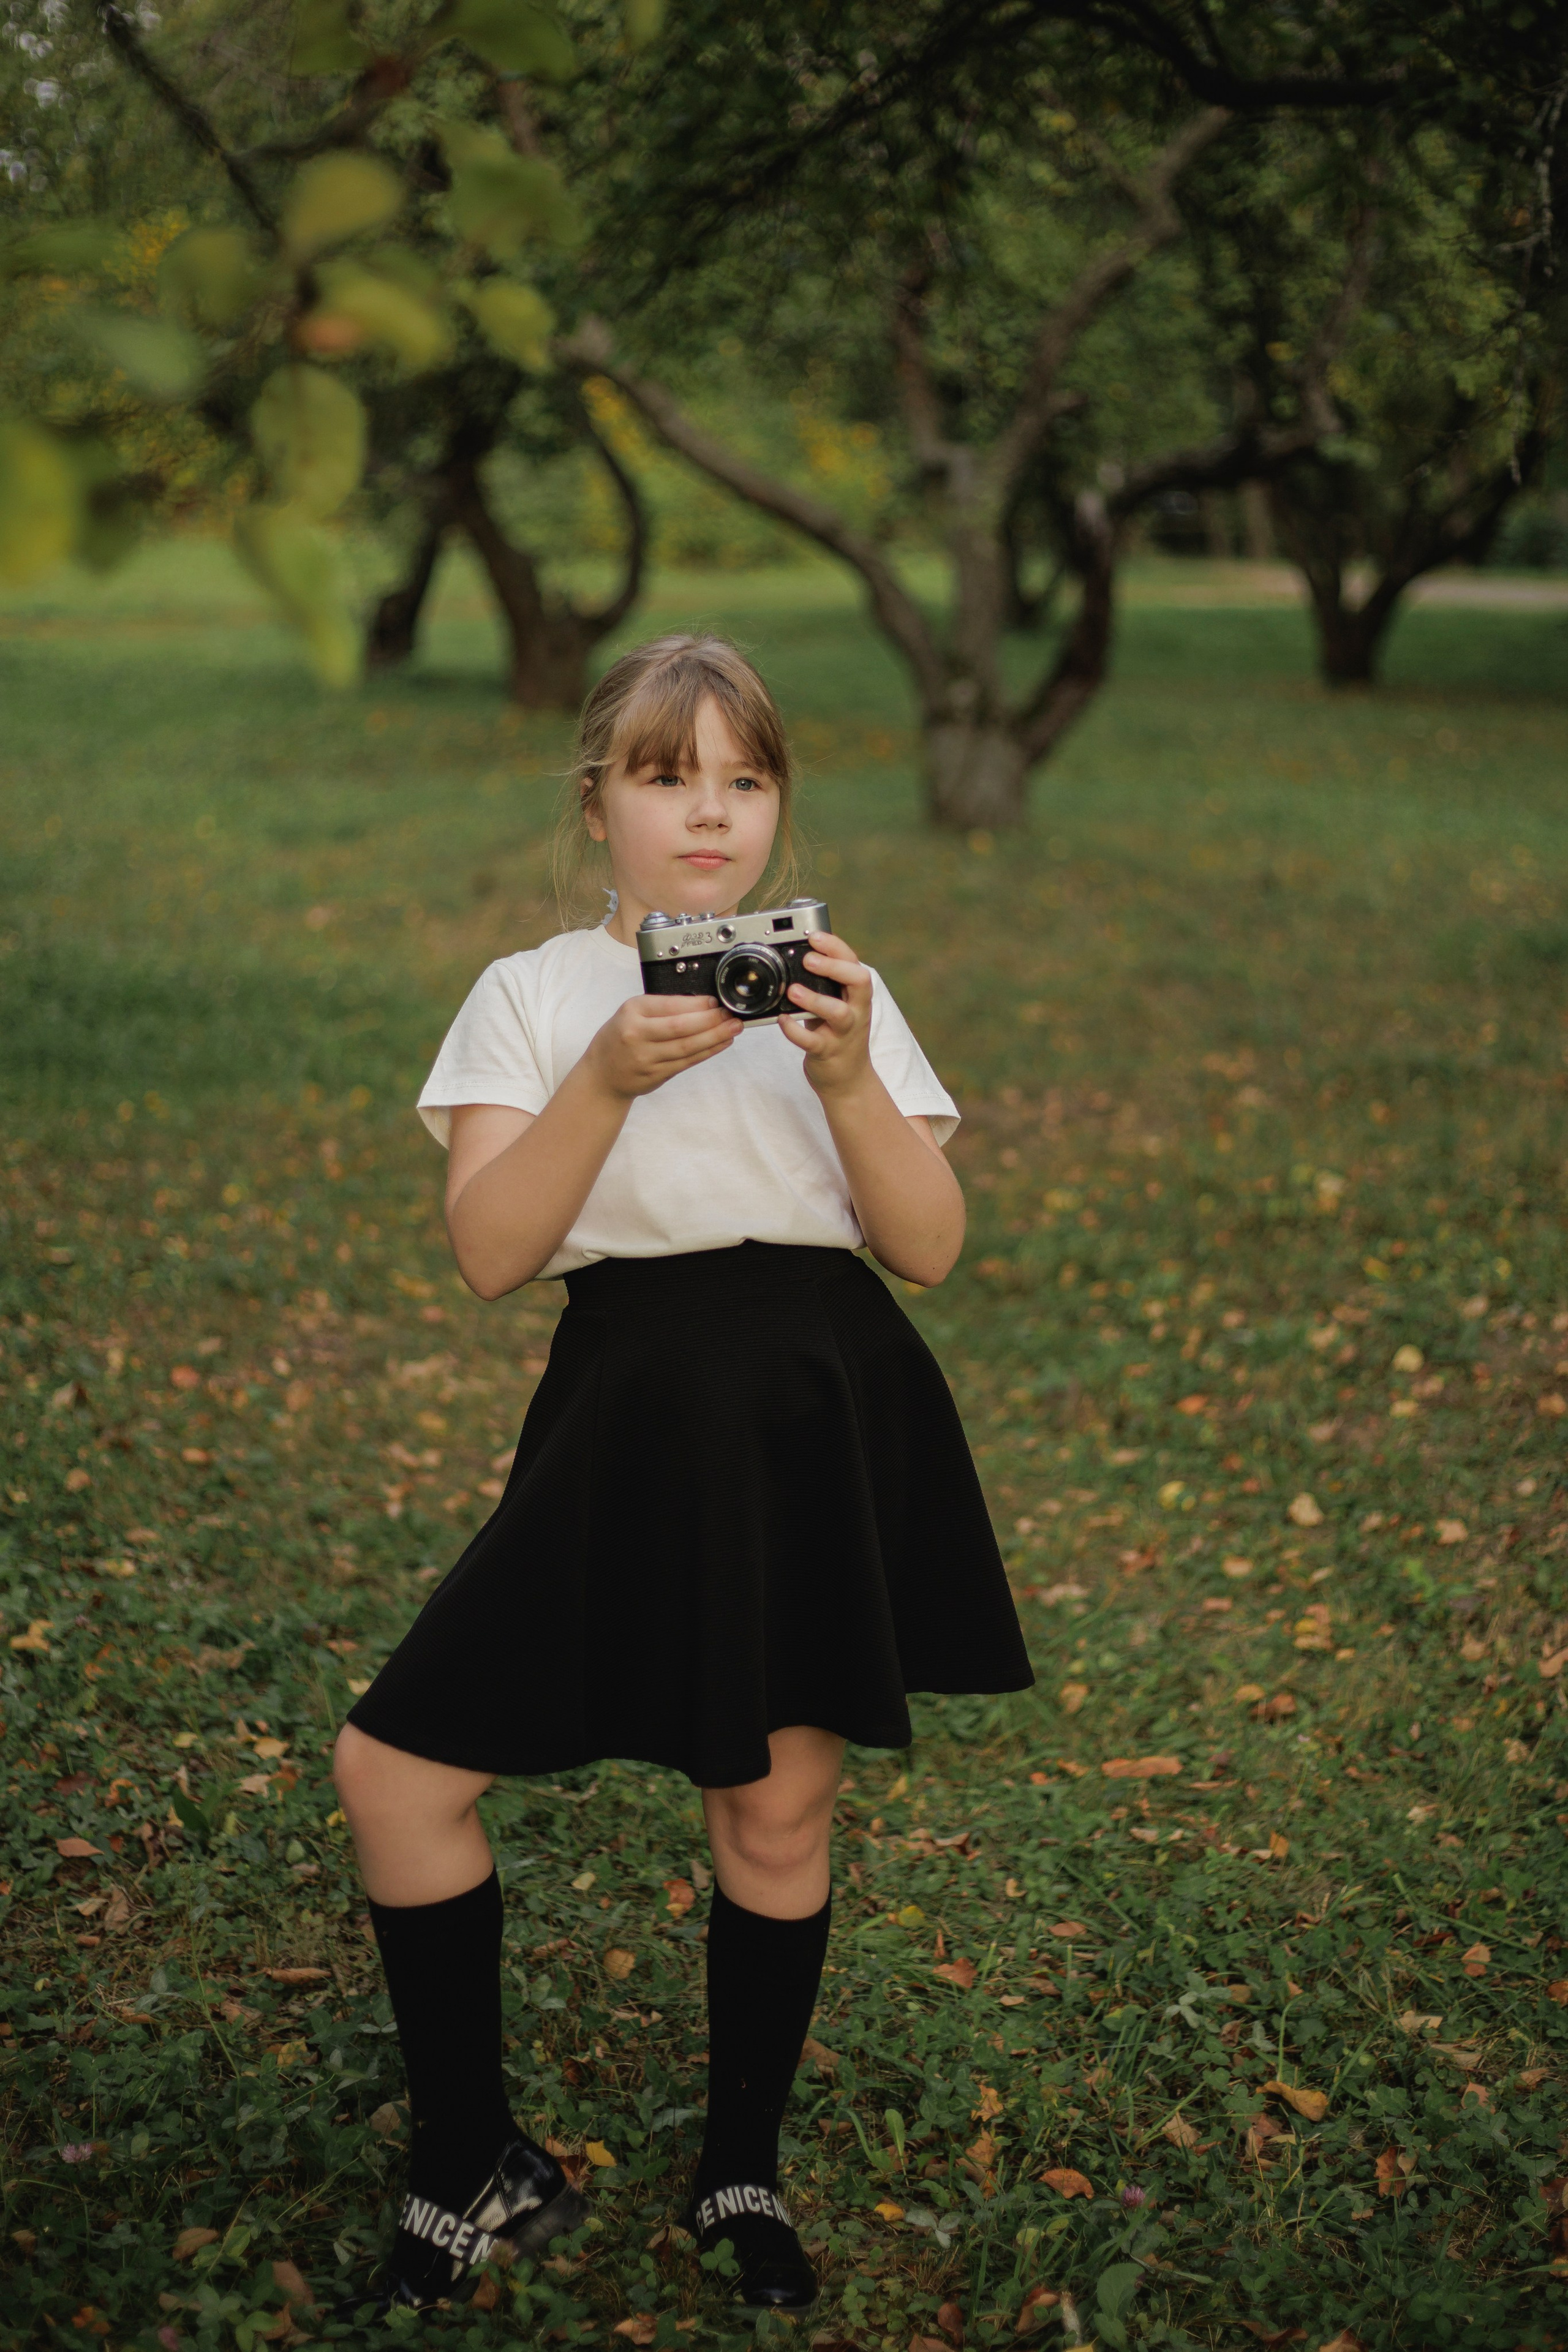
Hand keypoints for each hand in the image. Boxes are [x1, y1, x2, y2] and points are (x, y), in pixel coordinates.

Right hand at [587, 993, 740, 1099]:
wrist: (602, 1075)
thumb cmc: (619, 1038)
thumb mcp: (630, 1013)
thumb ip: (660, 1008)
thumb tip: (700, 1005)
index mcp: (632, 1012)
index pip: (669, 1006)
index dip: (696, 1005)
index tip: (714, 1002)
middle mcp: (637, 1034)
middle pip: (681, 1027)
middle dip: (710, 1020)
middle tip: (730, 1014)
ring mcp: (647, 1058)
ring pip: (687, 1046)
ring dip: (715, 1037)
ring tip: (733, 1028)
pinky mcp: (657, 1075)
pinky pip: (687, 1062)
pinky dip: (707, 1052)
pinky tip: (721, 1043)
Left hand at [778, 930, 872, 1093]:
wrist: (848, 1079)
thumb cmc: (837, 1034)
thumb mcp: (837, 1004)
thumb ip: (825, 984)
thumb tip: (798, 953)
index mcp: (857, 995)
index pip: (854, 963)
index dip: (836, 947)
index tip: (814, 936)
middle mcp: (856, 1011)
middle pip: (859, 981)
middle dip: (834, 966)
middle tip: (808, 959)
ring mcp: (844, 1033)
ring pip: (839, 1012)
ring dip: (815, 999)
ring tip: (793, 991)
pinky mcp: (829, 1053)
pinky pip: (813, 1042)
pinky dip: (796, 1031)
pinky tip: (783, 1021)